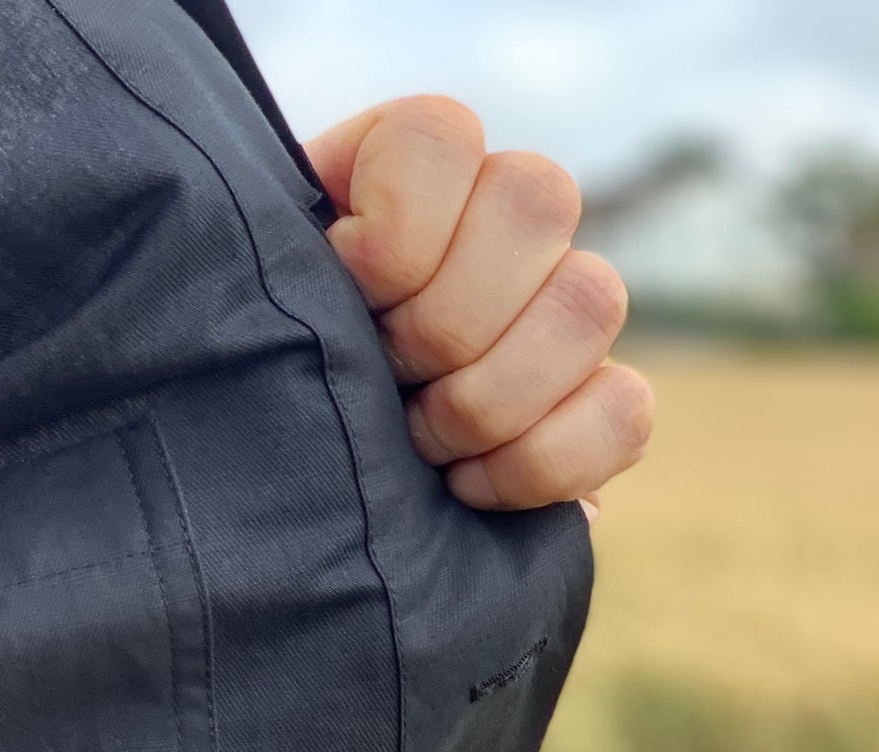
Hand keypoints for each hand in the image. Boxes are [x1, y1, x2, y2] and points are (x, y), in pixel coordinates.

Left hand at [303, 96, 654, 524]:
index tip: (345, 291)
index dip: (397, 228)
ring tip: (421, 445)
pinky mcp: (596, 402)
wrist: (292, 488)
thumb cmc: (264, 385)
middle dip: (443, 323)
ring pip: (591, 301)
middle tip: (386, 381)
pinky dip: (543, 464)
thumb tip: (332, 264)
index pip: (443, 136)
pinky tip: (469, 488)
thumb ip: (283, 270)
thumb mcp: (251, 313)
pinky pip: (626, 413)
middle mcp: (501, 219)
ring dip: (490, 397)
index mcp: (407, 170)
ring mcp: (561, 307)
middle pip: (537, 200)